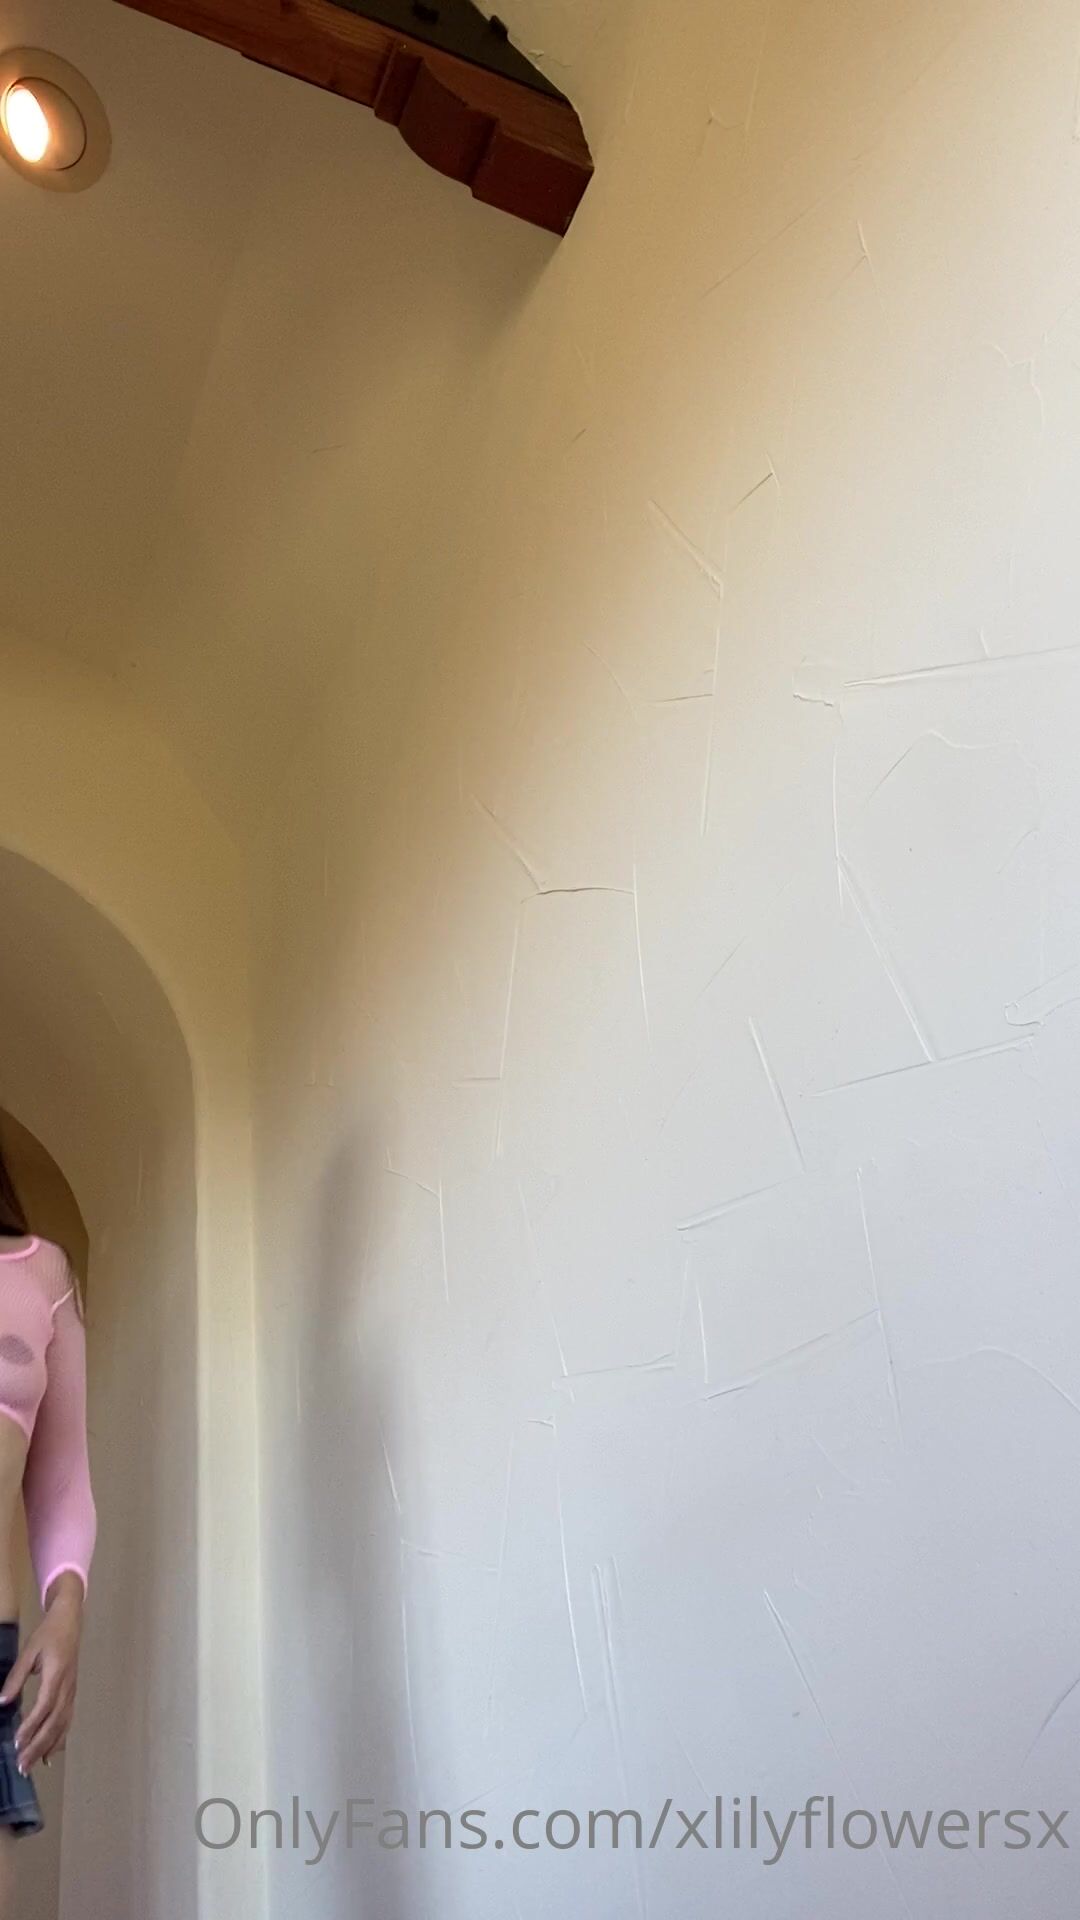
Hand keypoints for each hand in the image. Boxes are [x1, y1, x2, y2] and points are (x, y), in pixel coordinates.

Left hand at [0, 1575, 83, 1772]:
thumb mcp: (28, 1651)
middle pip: (54, 1722)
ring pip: (62, 1725)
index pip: (44, 1706)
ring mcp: (72, 1692)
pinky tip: (49, 1754)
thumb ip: (16, 1677)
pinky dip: (58, 1740)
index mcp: (56, 1675)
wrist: (70, 1621)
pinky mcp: (71, 1694)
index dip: (32, 1725)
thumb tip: (2, 1701)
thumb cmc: (48, 1634)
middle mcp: (67, 1688)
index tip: (17, 1742)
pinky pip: (67, 1721)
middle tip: (22, 1765)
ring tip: (32, 1765)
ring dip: (47, 1747)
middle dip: (38, 1745)